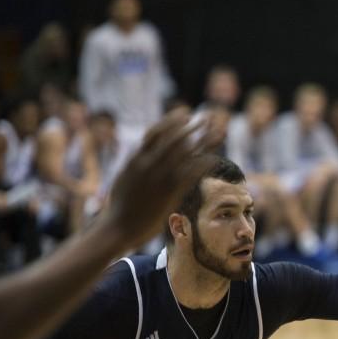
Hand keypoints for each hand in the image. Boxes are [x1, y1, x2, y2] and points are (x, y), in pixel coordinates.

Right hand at [101, 110, 212, 247]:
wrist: (118, 226)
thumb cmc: (120, 205)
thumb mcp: (124, 178)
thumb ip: (133, 163)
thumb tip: (137, 153)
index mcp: (136, 158)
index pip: (156, 132)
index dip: (172, 121)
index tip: (184, 112)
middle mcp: (149, 164)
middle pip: (175, 138)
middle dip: (193, 126)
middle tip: (208, 117)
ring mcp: (161, 178)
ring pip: (187, 154)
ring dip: (205, 142)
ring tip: (219, 132)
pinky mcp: (170, 192)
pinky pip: (191, 174)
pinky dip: (203, 165)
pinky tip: (215, 160)